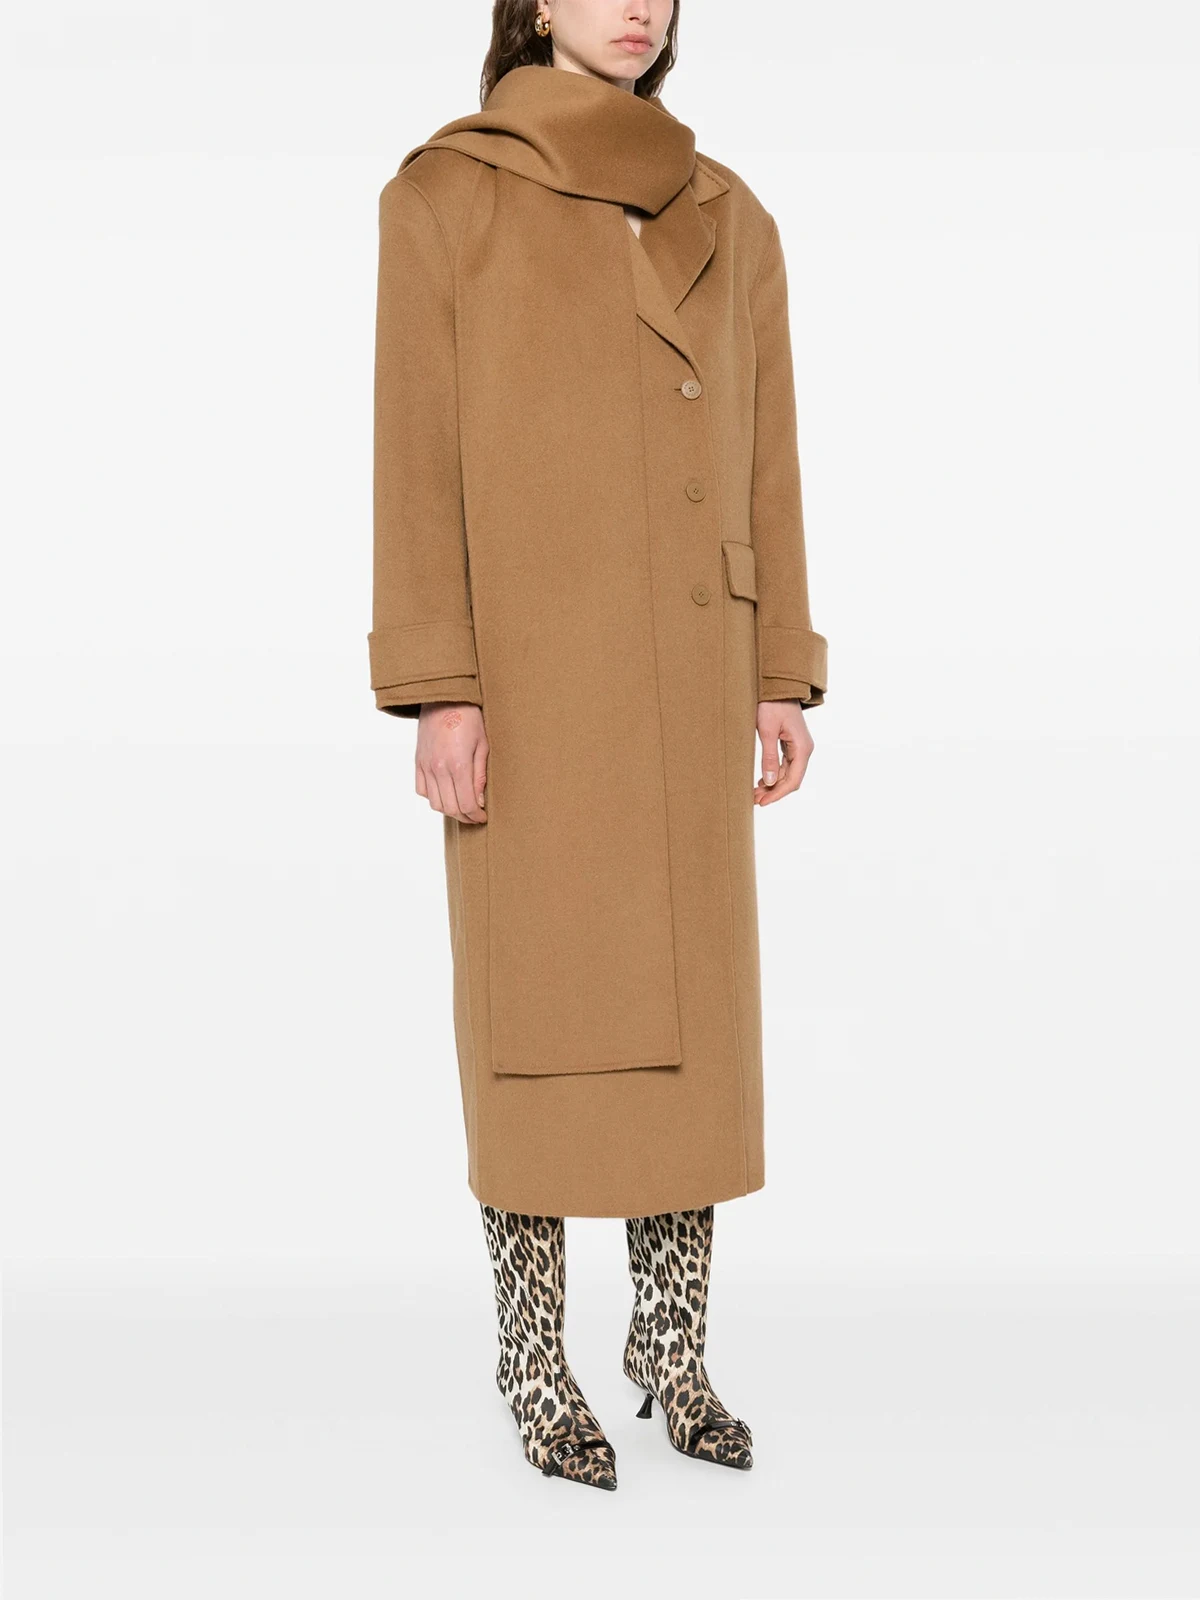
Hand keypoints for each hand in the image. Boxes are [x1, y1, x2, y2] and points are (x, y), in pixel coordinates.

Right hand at [415, 702, 488, 822]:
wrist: (444, 698)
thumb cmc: (469, 718)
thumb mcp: (483, 745)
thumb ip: (480, 775)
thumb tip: (479, 801)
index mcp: (458, 764)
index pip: (466, 803)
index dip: (476, 816)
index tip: (483, 817)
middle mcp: (438, 768)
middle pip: (450, 808)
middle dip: (465, 817)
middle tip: (475, 815)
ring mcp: (426, 766)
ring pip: (434, 803)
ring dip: (449, 810)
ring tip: (462, 806)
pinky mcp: (418, 762)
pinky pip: (421, 790)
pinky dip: (433, 797)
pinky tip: (446, 793)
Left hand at [754, 700, 812, 805]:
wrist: (777, 685)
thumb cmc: (771, 705)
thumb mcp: (767, 731)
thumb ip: (769, 757)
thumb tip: (770, 781)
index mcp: (802, 748)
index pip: (793, 780)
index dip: (778, 794)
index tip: (762, 802)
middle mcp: (804, 749)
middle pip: (791, 779)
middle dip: (774, 791)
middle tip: (754, 799)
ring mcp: (799, 747)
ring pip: (788, 774)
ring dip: (773, 784)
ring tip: (755, 793)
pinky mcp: (792, 744)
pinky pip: (786, 765)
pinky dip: (775, 774)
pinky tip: (763, 781)